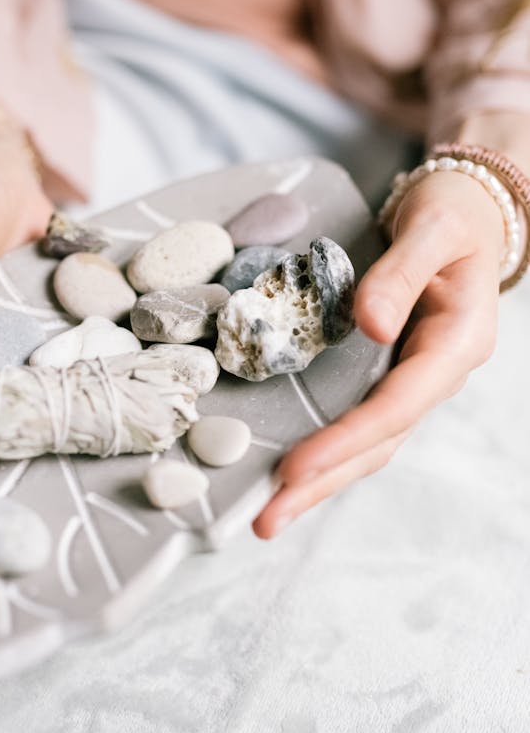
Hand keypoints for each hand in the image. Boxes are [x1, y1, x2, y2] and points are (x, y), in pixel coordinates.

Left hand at [253, 168, 505, 538]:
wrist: (464, 211)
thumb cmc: (452, 215)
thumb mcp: (433, 228)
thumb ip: (403, 272)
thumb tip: (370, 324)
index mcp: (457, 345)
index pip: (398, 406)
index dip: (346, 439)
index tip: (295, 467)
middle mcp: (436, 374)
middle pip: (379, 443)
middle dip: (323, 483)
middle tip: (268, 521)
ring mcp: (412, 379)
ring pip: (367, 443)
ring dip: (320, 479)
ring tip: (270, 514)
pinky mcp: (388, 373)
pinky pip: (355, 420)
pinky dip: (324, 447)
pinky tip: (287, 471)